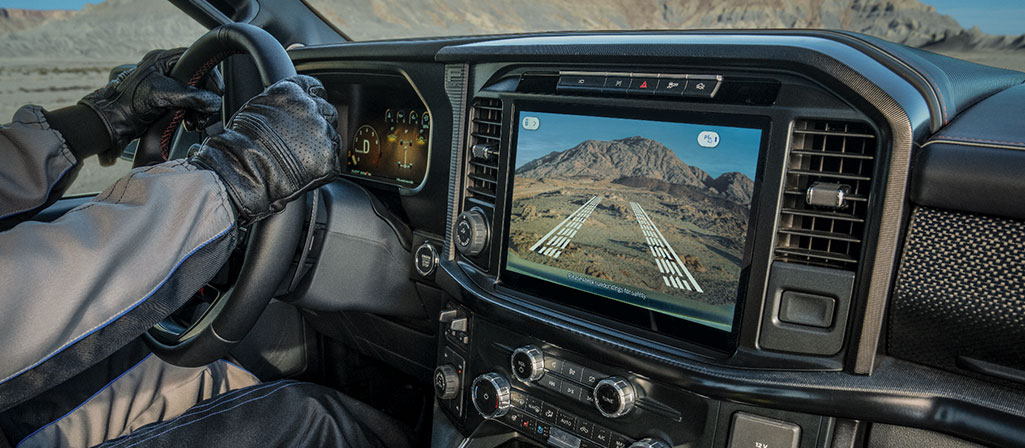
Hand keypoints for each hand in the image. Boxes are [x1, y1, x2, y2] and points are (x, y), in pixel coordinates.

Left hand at [80, 48, 220, 164]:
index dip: (210, 75)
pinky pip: (189, 107)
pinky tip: (189, 123)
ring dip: (200, 111)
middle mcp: (167, 72)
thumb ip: (191, 96)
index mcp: (163, 60)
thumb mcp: (162, 94)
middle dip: (205, 98)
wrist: (112, 122)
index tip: (217, 90)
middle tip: (206, 111)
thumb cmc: (128, 103)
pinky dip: (192, 116)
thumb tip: (213, 102)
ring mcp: (168, 88)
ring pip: (196, 96)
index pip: (196, 61)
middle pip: (199, 81)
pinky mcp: (168, 103)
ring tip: (196, 122)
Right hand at [190, 75, 340, 225]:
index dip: (313, 99)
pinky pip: (333, 162)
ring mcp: (322, 132)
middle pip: (327, 112)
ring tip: (300, 159)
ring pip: (332, 137)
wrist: (245, 168)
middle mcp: (311, 107)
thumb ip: (278, 103)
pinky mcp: (329, 157)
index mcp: (292, 92)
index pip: (315, 87)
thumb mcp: (255, 108)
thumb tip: (283, 109)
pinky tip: (306, 172)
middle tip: (303, 140)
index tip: (311, 108)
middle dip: (319, 125)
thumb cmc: (241, 141)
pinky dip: (323, 168)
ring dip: (321, 146)